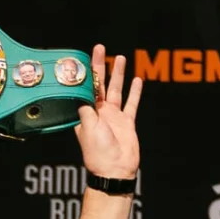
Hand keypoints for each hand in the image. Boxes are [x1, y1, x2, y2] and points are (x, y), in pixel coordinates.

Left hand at [77, 43, 141, 179]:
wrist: (115, 170)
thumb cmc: (98, 152)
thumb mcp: (88, 127)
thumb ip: (86, 107)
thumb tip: (81, 90)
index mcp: (86, 114)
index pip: (85, 89)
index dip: (85, 73)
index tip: (84, 57)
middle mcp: (99, 113)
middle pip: (100, 85)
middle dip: (100, 67)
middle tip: (100, 48)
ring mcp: (114, 117)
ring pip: (116, 90)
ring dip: (118, 74)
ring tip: (120, 58)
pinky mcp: (127, 123)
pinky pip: (132, 104)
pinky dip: (135, 92)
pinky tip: (137, 80)